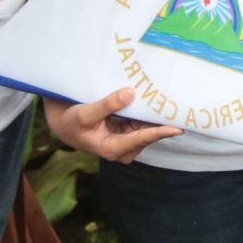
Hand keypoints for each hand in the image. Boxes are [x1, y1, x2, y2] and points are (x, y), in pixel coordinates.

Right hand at [43, 90, 180, 163]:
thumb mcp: (85, 113)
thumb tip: (130, 93)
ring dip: (158, 118)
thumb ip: (107, 105)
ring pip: (147, 129)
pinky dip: (150, 114)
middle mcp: (122, 148)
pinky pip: (143, 123)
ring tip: (172, 103)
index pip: (140, 139)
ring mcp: (126, 140)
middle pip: (148, 135)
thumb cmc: (71, 121)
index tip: (176, 128)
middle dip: (162, 124)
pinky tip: (159, 103)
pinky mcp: (127, 131)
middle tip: (179, 108)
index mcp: (111, 148)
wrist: (64, 124)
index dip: (159, 133)